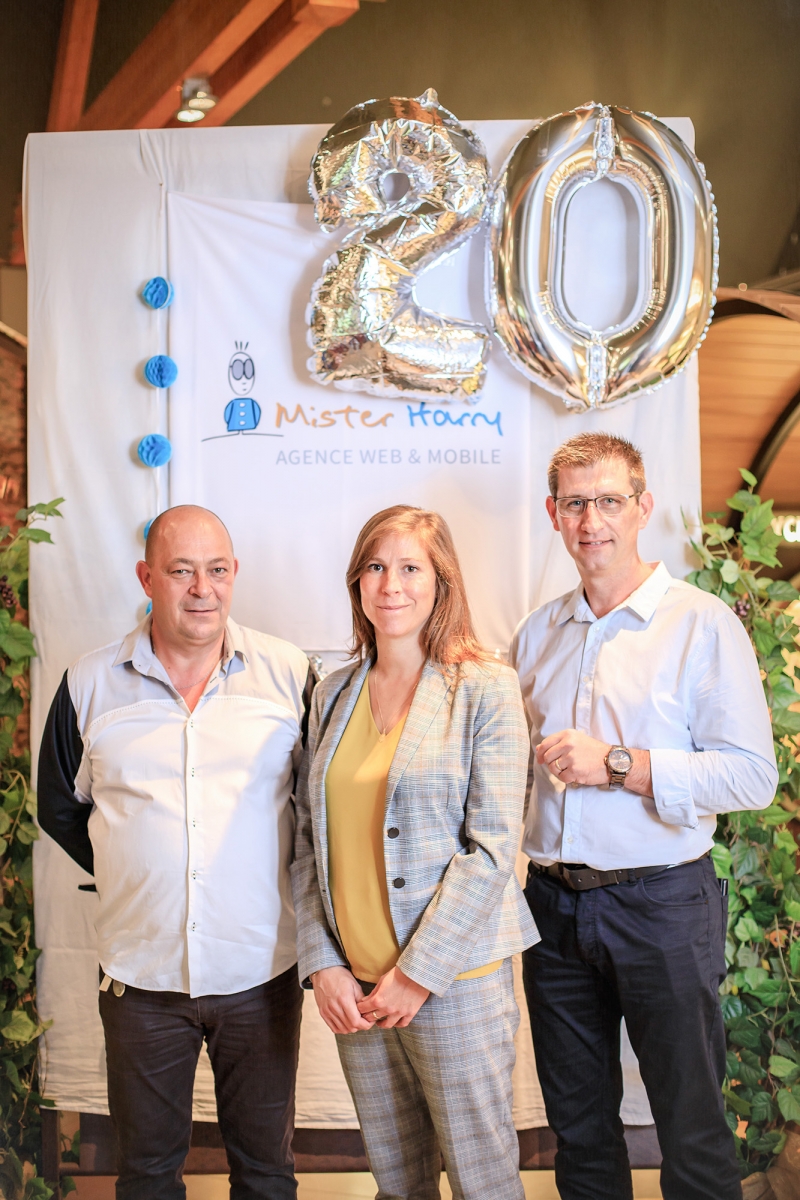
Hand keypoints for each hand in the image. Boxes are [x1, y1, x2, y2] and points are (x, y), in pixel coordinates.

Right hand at [310, 966, 375, 1034]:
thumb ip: (362, 1000)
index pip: (357, 1022)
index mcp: (344, 1000)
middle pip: (351, 1028)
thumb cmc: (340, 976)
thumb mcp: (355, 985)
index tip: (371, 1020)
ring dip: (352, 1028)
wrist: (323, 972)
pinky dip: (342, 1028)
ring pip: (343, 1030)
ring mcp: (327, 1012)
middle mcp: (334, 1008)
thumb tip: (368, 1012)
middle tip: (364, 1019)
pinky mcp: (323, 1013)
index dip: (366, 1024)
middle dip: (360, 1026)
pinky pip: (334, 1028)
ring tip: (356, 1020)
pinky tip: (346, 1022)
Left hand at [355, 966, 429, 1029]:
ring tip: (379, 1022)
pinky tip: (394, 1022)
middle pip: (372, 1018)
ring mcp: (399, 1013)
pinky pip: (402, 1024)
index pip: (363, 1009)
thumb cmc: (398, 974)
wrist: (416, 972)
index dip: (360, 1008)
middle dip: (367, 1016)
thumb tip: (365, 1001)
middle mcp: (387, 1009)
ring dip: (381, 1023)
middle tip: (366, 1015)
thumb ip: (373, 993)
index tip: (360, 1007)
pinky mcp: (410, 1013)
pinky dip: (397, 1024)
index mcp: (378, 1000)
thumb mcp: (382, 980)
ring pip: (387, 1024)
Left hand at [536, 730, 652, 795]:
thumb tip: (538, 749)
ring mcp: (571, 758)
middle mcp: (568, 744)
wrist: (611, 761)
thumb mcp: (576, 740)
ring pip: (553, 768)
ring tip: (569, 769)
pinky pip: (562, 778)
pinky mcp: (575, 771)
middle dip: (551, 763)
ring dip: (559, 772)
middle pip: (547, 757)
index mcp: (567, 735)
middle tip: (561, 766)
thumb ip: (557, 743)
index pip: (545, 744)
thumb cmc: (593, 751)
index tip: (541, 759)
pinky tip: (574, 775)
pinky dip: (566, 778)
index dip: (541, 753)